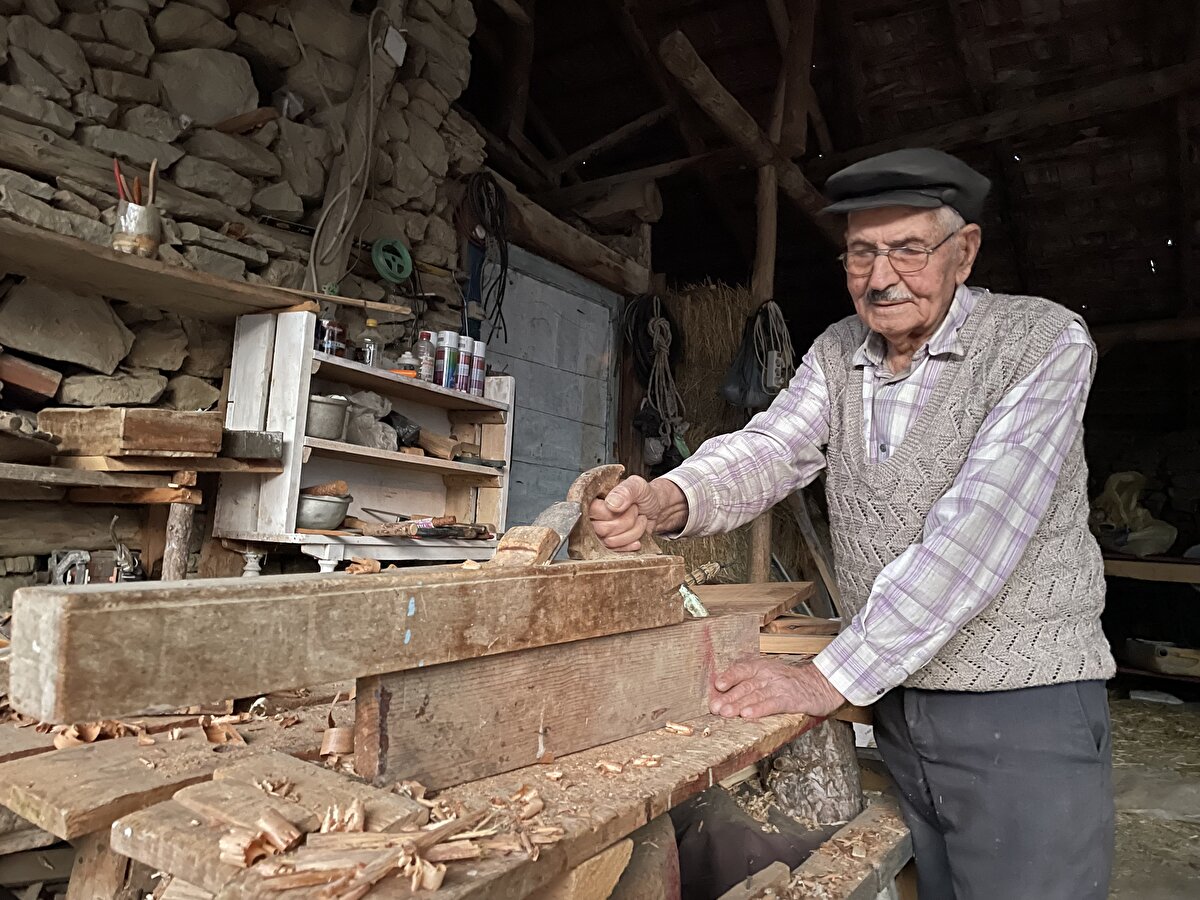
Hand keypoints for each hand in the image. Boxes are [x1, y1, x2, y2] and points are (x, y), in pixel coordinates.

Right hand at [588, 477, 685, 551]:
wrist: (655, 510)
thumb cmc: (644, 496)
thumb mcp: (638, 486)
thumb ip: (625, 490)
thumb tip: (611, 504)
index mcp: (595, 499)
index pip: (593, 511)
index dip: (613, 512)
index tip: (629, 505)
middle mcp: (593, 517)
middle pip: (602, 529)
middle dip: (627, 521)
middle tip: (635, 511)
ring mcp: (600, 533)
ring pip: (610, 541)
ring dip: (632, 531)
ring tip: (638, 521)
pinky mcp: (609, 546)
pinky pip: (616, 551)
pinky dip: (631, 543)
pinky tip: (638, 536)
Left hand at [710, 658, 844, 718]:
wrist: (821, 684)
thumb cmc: (791, 682)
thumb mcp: (770, 674)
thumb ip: (750, 681)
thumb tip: (725, 690)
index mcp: (763, 667)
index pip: (742, 669)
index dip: (729, 677)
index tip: (717, 685)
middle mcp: (769, 675)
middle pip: (746, 685)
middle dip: (728, 697)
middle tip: (715, 707)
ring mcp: (780, 687)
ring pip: (756, 695)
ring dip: (739, 704)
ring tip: (726, 712)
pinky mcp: (790, 699)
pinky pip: (772, 704)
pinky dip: (759, 709)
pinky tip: (748, 715)